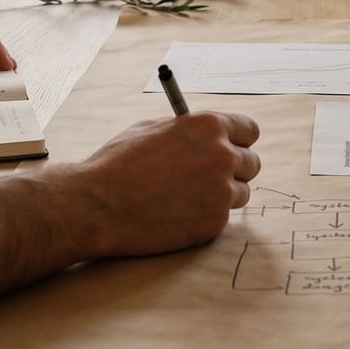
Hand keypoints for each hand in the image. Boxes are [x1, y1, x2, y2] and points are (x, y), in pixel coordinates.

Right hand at [72, 111, 261, 257]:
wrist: (98, 205)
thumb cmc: (118, 165)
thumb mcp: (152, 130)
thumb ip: (186, 131)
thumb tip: (203, 135)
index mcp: (208, 126)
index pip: (249, 130)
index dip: (239, 140)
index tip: (232, 148)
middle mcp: (222, 155)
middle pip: (252, 163)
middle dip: (234, 170)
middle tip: (211, 178)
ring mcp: (221, 191)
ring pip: (240, 193)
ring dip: (221, 196)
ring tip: (186, 199)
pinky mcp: (214, 222)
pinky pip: (222, 218)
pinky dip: (205, 218)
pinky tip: (177, 215)